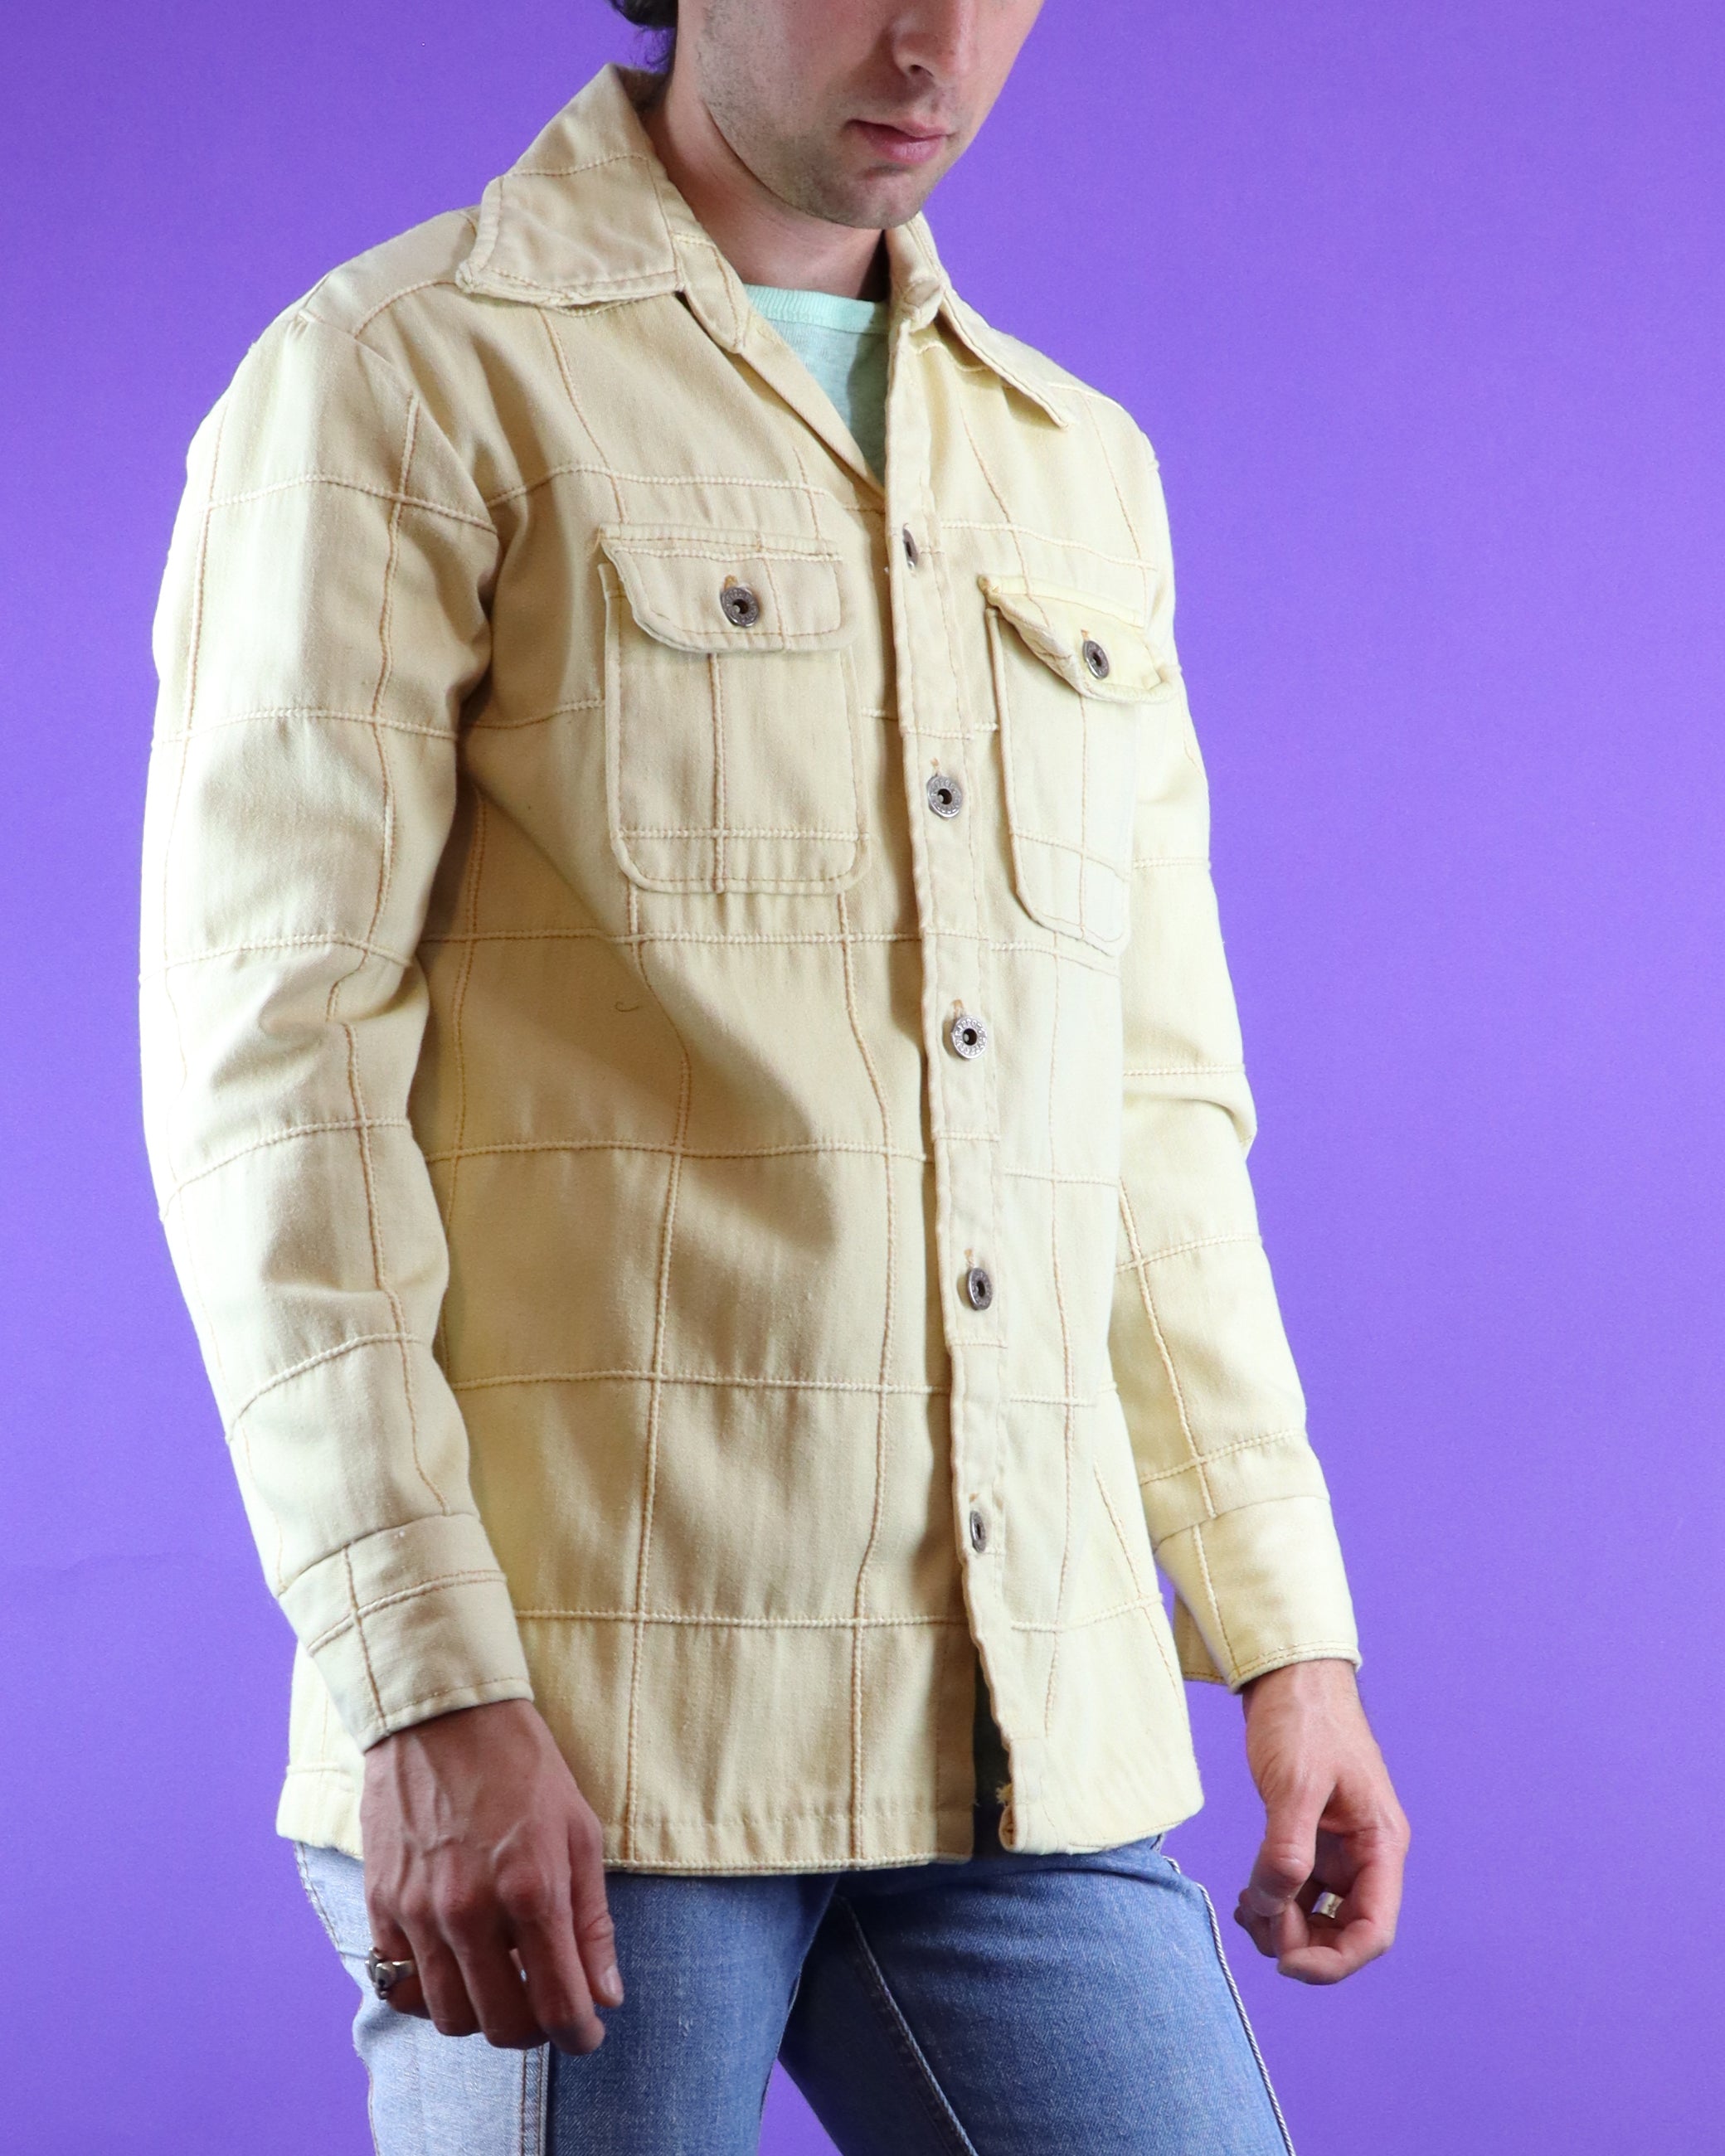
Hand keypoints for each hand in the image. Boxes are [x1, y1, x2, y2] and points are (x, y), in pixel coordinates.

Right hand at [360, 1698, 622, 2052]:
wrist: (445, 1716)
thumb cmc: (524, 1768)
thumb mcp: (580, 1833)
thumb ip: (592, 1922)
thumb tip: (605, 1994)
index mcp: (532, 1891)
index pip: (558, 2005)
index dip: (580, 2034)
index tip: (586, 2034)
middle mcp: (471, 1911)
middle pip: (501, 2025)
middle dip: (534, 2031)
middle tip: (546, 2007)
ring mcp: (419, 1911)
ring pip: (449, 2016)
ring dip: (482, 2014)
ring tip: (502, 1982)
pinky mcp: (381, 1905)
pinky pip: (399, 1984)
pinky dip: (430, 1991)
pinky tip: (455, 1963)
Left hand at [1233, 1658, 1408, 1984]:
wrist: (1289, 1675)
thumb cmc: (1304, 1718)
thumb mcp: (1295, 1782)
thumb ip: (1287, 1847)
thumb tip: (1274, 1906)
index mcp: (1380, 1844)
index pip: (1373, 1930)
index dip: (1333, 1961)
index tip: (1286, 1962)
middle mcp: (1365, 1854)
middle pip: (1344, 1932)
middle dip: (1301, 1941)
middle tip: (1255, 1918)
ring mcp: (1338, 1848)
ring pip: (1318, 1916)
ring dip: (1283, 1925)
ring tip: (1245, 1906)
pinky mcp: (1310, 1837)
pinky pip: (1299, 1890)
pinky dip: (1274, 1902)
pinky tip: (1247, 1895)